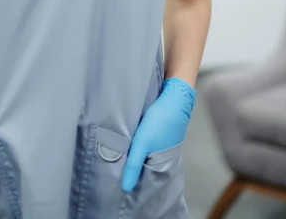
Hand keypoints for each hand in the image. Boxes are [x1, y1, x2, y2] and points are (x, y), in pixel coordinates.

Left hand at [121, 77, 195, 191]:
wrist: (174, 97)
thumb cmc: (159, 122)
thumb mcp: (142, 143)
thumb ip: (133, 165)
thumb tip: (125, 189)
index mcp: (161, 165)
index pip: (144, 179)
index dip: (132, 181)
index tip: (115, 186)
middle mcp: (162, 157)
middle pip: (143, 167)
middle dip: (130, 169)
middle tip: (111, 172)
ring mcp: (160, 145)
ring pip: (143, 154)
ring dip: (133, 155)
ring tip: (115, 158)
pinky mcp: (158, 134)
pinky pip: (145, 143)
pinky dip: (137, 144)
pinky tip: (127, 142)